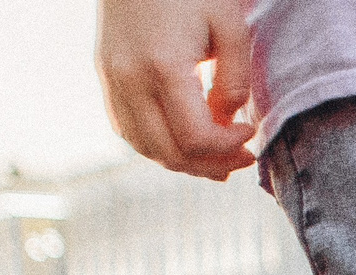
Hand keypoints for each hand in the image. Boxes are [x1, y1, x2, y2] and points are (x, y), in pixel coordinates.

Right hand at [96, 0, 256, 178]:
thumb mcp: (229, 27)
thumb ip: (233, 82)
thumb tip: (226, 122)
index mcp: (163, 67)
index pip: (195, 138)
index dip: (228, 148)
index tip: (249, 134)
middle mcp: (129, 79)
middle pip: (169, 153)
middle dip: (210, 166)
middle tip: (241, 159)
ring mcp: (111, 79)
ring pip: (144, 147)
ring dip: (183, 162)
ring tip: (216, 159)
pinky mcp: (105, 75)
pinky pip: (127, 129)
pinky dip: (157, 145)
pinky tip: (184, 141)